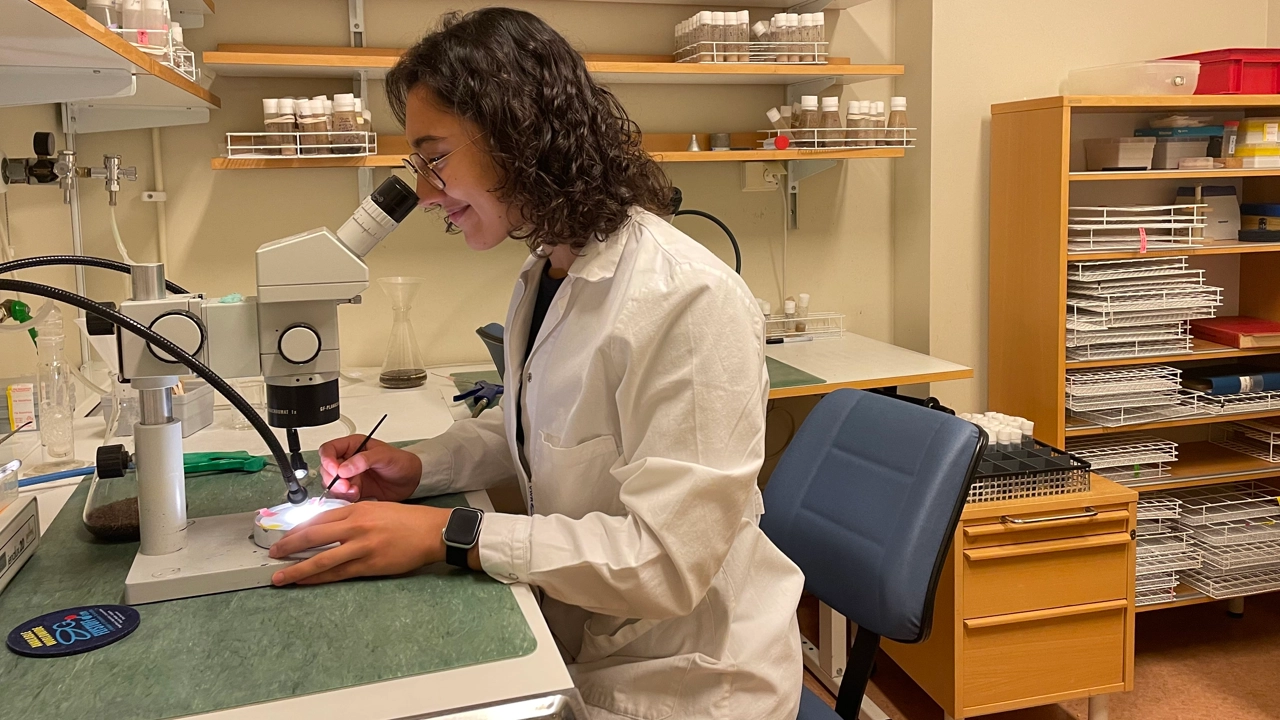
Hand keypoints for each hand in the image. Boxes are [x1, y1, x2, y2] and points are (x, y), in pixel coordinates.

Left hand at [269, 502, 450, 585]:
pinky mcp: (369, 564)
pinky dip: (318, 579)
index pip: (318, 519)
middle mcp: (355, 525)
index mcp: (356, 509)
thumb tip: (330, 528)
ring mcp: (361, 546)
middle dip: (288, 546)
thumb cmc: (408, 521)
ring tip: (280, 576)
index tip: (284, 537)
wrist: (432, 531)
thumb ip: (354, 516)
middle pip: (312, 536)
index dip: (297, 529)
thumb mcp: (378, 508)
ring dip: (296, 569)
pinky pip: (338, 573)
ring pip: (320, 559)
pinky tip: (305, 582)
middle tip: (273, 554)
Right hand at [318, 435, 421, 501]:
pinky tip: (357, 496)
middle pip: (327, 469)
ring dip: (339, 490)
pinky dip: (346, 498)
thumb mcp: (384, 456)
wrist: (412, 480)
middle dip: (333, 479)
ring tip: (355, 491)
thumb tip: (344, 468)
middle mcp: (348, 461)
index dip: (328, 460)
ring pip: (332, 484)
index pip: (329, 450)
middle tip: (346, 485)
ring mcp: (350, 477)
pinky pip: (341, 496)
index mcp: (353, 446)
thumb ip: (364, 460)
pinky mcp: (354, 491)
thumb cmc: (401, 462)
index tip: (336, 470)